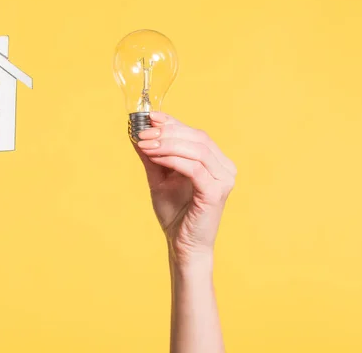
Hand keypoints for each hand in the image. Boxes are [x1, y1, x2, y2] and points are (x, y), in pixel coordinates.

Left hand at [135, 112, 235, 266]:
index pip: (195, 134)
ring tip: (144, 144)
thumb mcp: (159, 178)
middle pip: (197, 138)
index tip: (149, 117)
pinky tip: (154, 156)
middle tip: (142, 133)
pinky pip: (193, 168)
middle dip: (167, 132)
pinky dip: (172, 159)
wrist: (182, 245)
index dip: (173, 122)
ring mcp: (223, 179)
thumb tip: (136, 132)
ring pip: (196, 149)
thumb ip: (152, 156)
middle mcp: (224, 167)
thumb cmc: (174, 213)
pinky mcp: (216, 192)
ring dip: (167, 143)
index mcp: (215, 162)